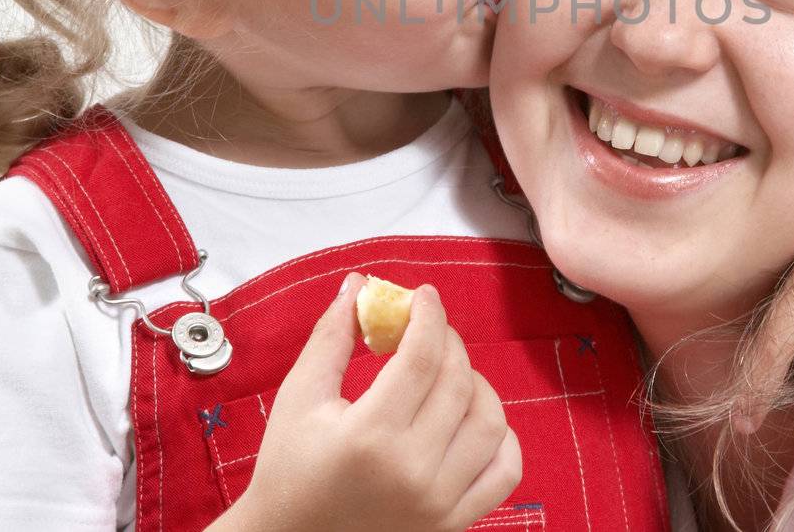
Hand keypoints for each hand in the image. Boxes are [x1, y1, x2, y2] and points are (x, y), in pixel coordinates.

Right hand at [223, 272, 521, 531]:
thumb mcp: (299, 398)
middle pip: (458, 383)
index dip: (428, 315)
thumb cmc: (288, 469)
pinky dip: (501, 438)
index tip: (423, 296)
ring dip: (476, 385)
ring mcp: (439, 503)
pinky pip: (505, 471)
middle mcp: (412, 471)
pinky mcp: (453, 524)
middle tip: (428, 330)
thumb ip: (331, 337)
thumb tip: (359, 285)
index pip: (422, 357)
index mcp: (369, 436)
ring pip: (491, 422)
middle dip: (448, 342)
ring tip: (447, 374)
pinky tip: (472, 420)